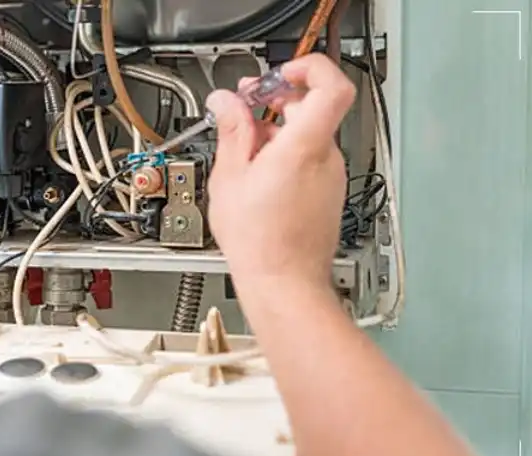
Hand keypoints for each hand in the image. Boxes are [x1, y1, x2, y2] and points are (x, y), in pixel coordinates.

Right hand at [206, 54, 355, 291]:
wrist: (284, 283)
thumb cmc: (260, 241)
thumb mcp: (230, 178)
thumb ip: (231, 131)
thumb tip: (226, 102)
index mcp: (304, 147)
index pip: (331, 85)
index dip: (308, 69)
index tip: (279, 75)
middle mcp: (326, 158)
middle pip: (312, 108)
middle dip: (276, 101)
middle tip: (243, 108)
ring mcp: (331, 176)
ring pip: (308, 135)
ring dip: (276, 132)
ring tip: (243, 151)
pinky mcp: (328, 192)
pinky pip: (310, 159)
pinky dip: (286, 155)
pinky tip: (258, 175)